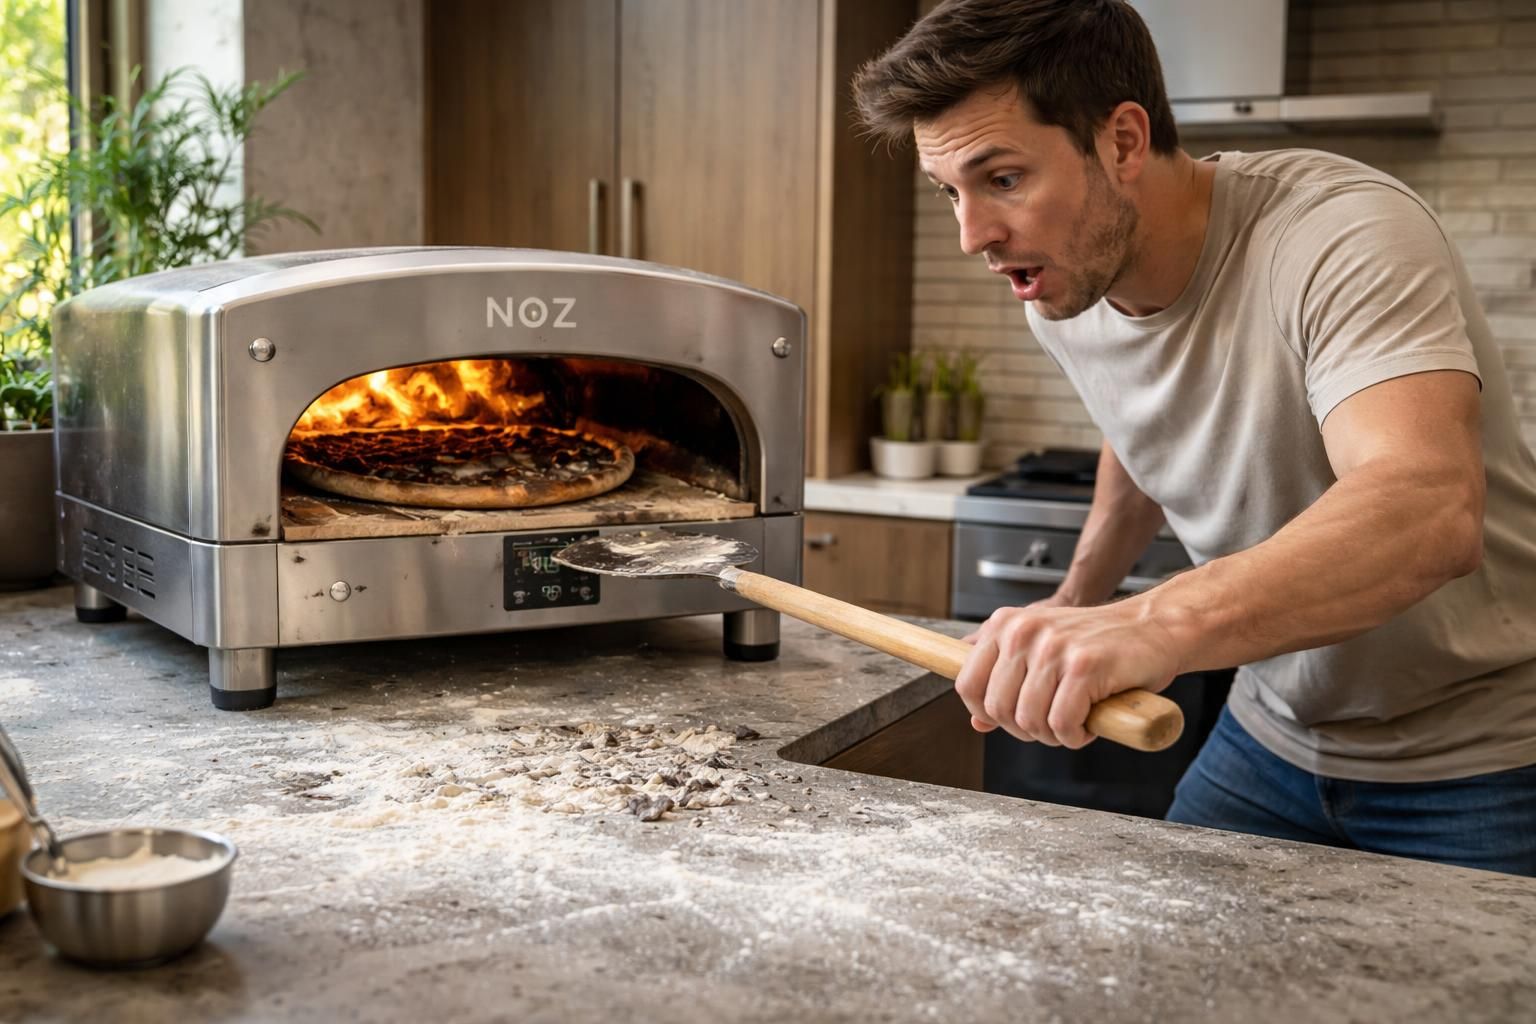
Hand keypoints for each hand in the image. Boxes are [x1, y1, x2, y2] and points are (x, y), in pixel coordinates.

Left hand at [956, 601, 1182, 748]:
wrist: (1155, 627)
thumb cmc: (1099, 645)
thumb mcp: (1041, 654)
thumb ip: (1006, 682)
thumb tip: (977, 722)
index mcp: (1005, 625)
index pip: (967, 684)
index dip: (988, 713)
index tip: (1014, 719)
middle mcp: (1023, 631)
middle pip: (997, 709)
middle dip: (1025, 730)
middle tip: (1054, 723)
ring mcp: (1053, 647)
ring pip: (1028, 721)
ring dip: (1053, 736)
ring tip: (1075, 721)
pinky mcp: (1084, 665)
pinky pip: (1061, 724)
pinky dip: (1076, 736)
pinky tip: (1090, 723)